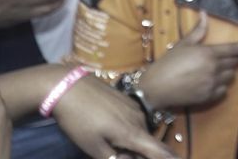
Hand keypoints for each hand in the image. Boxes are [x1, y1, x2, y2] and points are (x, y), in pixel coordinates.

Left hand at [53, 74, 176, 158]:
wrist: (68, 86)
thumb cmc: (79, 120)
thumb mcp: (93, 148)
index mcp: (132, 133)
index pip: (158, 151)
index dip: (169, 158)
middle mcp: (139, 119)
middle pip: (147, 143)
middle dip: (139, 154)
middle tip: (118, 154)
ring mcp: (133, 107)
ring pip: (139, 132)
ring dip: (132, 143)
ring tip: (111, 146)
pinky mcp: (125, 99)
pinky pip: (133, 120)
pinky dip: (127, 131)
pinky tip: (108, 130)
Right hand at [139, 13, 237, 109]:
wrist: (156, 88)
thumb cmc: (168, 63)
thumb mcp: (183, 44)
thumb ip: (198, 30)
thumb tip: (204, 14)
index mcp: (209, 53)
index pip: (235, 49)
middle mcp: (213, 68)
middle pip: (234, 63)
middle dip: (234, 58)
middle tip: (225, 56)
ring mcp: (212, 84)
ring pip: (230, 77)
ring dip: (227, 72)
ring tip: (213, 70)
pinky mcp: (208, 97)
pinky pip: (223, 91)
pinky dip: (221, 86)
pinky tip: (211, 82)